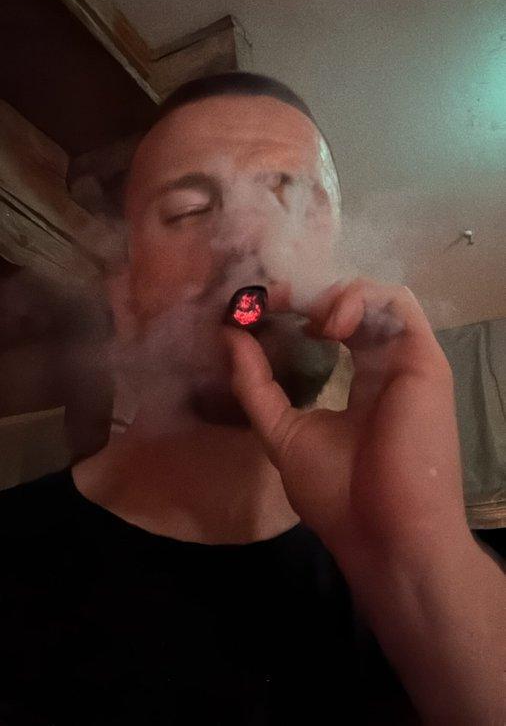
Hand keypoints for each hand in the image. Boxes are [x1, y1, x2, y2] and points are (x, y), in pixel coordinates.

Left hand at [225, 278, 469, 576]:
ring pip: (376, 299)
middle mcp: (382, 367)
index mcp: (358, 386)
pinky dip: (362, 300)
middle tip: (269, 298)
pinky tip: (331, 326)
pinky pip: (399, 305)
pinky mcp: (423, 358)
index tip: (253, 311)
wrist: (384, 533)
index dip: (292, 313)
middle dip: (306, 295)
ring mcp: (404, 361)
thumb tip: (229, 334)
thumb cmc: (337, 494)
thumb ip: (254, 384)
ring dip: (334, 295)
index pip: (329, 330)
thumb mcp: (282, 433)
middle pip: (350, 308)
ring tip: (306, 318)